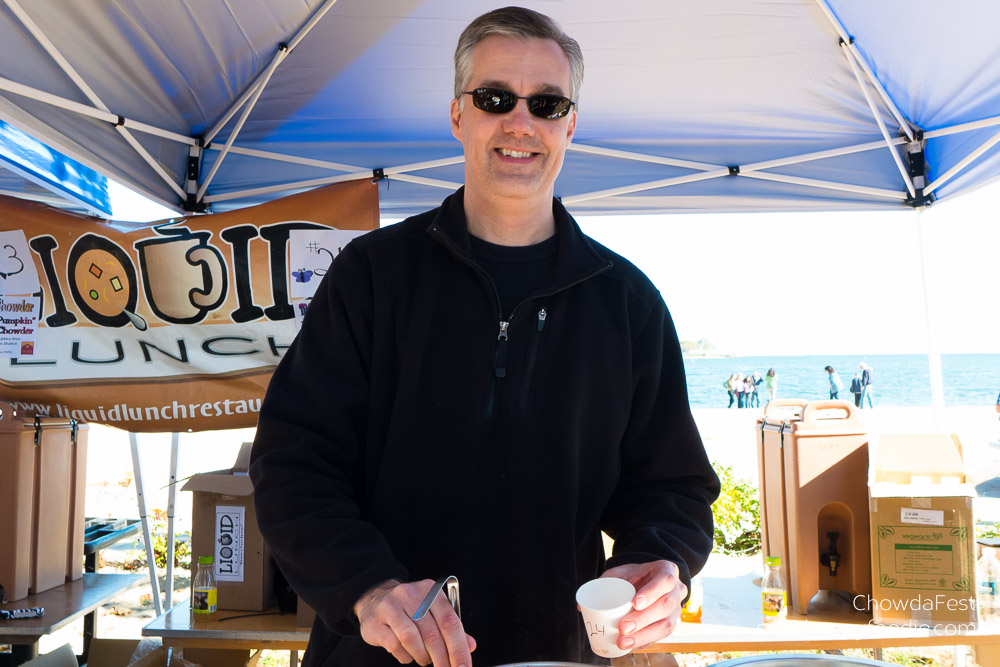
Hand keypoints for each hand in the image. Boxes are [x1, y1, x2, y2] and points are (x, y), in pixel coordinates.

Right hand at [354, 579, 475, 665]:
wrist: (375, 600)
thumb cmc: (410, 609)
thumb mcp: (432, 612)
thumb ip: (450, 628)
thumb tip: (470, 646)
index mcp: (430, 590)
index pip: (450, 621)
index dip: (459, 648)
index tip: (463, 666)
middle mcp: (411, 594)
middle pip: (432, 633)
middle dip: (442, 658)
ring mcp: (391, 607)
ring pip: (412, 639)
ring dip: (422, 656)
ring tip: (425, 659)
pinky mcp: (376, 622)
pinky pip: (395, 645)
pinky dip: (406, 656)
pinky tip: (408, 654)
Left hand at [601, 560, 685, 650]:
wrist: (648, 580)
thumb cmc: (634, 576)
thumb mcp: (621, 572)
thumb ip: (603, 584)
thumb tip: (582, 606)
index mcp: (667, 571)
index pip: (664, 580)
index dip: (651, 593)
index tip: (634, 603)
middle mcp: (676, 590)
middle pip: (665, 606)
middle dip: (643, 619)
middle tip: (623, 627)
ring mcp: (676, 609)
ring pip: (666, 625)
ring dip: (643, 635)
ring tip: (624, 642)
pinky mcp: (671, 624)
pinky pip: (661, 636)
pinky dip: (644, 642)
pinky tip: (631, 646)